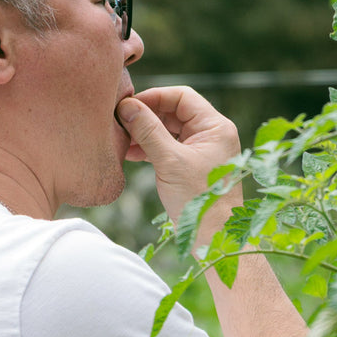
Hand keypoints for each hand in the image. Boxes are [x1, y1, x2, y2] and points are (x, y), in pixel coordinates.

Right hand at [116, 86, 242, 231]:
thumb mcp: (170, 162)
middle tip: (120, 122)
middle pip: (174, 112)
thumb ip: (148, 131)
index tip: (129, 106)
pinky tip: (130, 154)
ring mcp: (203, 151)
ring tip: (122, 140)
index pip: (182, 97)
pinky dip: (151, 149)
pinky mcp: (192, 167)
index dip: (154, 97)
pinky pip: (169, 149)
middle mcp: (212, 135)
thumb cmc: (199, 201)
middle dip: (147, 116)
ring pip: (170, 131)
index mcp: (216, 127)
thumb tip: (127, 107)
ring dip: (145, 133)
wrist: (214, 239)